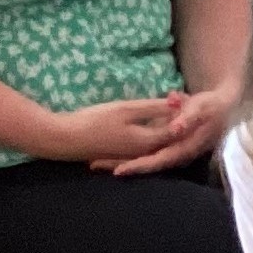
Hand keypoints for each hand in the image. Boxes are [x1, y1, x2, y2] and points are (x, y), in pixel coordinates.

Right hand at [40, 97, 180, 165]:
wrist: (65, 139)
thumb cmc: (95, 121)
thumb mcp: (126, 109)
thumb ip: (154, 107)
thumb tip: (180, 103)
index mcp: (150, 141)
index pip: (178, 128)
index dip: (185, 112)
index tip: (187, 97)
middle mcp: (146, 152)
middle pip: (169, 135)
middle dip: (177, 119)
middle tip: (181, 100)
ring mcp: (134, 156)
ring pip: (158, 140)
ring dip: (165, 125)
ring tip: (168, 107)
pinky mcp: (123, 155)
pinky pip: (146, 144)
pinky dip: (152, 131)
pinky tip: (150, 120)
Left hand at [102, 83, 237, 175]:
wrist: (223, 107)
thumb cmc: (211, 106)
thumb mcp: (201, 108)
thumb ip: (188, 118)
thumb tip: (174, 130)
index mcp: (186, 148)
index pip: (159, 160)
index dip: (139, 166)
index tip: (117, 170)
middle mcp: (178, 155)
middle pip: (148, 164)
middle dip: (122, 165)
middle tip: (94, 166)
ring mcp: (173, 152)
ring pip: (145, 161)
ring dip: (122, 161)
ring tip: (95, 162)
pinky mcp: (168, 147)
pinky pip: (147, 154)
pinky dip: (130, 155)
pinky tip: (112, 153)